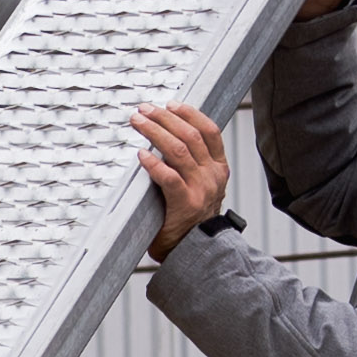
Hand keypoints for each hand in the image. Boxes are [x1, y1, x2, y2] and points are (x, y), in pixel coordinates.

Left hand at [130, 102, 230, 258]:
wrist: (198, 252)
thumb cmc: (192, 219)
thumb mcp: (201, 187)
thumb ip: (191, 166)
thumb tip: (166, 139)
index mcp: (219, 168)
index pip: (210, 130)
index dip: (190, 113)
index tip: (171, 104)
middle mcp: (213, 175)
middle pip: (190, 135)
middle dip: (165, 117)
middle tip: (144, 110)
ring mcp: (201, 189)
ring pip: (179, 150)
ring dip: (155, 132)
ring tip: (138, 122)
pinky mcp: (185, 203)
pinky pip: (169, 177)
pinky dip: (153, 163)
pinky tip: (141, 154)